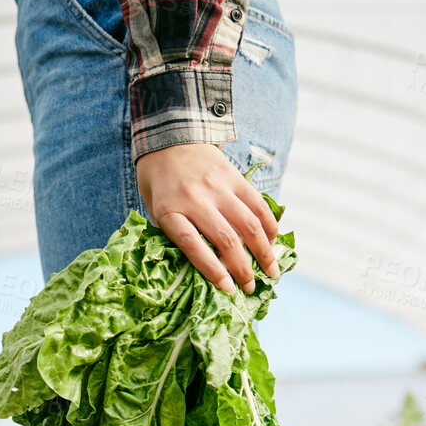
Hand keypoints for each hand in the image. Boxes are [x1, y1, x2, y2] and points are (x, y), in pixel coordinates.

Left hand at [135, 143, 280, 293]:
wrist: (170, 137)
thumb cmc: (159, 182)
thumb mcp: (153, 209)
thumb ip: (171, 235)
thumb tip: (196, 268)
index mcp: (170, 210)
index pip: (192, 244)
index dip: (212, 270)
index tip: (227, 289)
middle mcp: (196, 198)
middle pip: (226, 239)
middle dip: (243, 269)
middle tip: (250, 289)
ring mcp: (218, 187)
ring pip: (249, 224)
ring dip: (264, 252)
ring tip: (271, 272)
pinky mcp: (235, 177)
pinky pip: (258, 205)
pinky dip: (269, 227)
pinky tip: (272, 243)